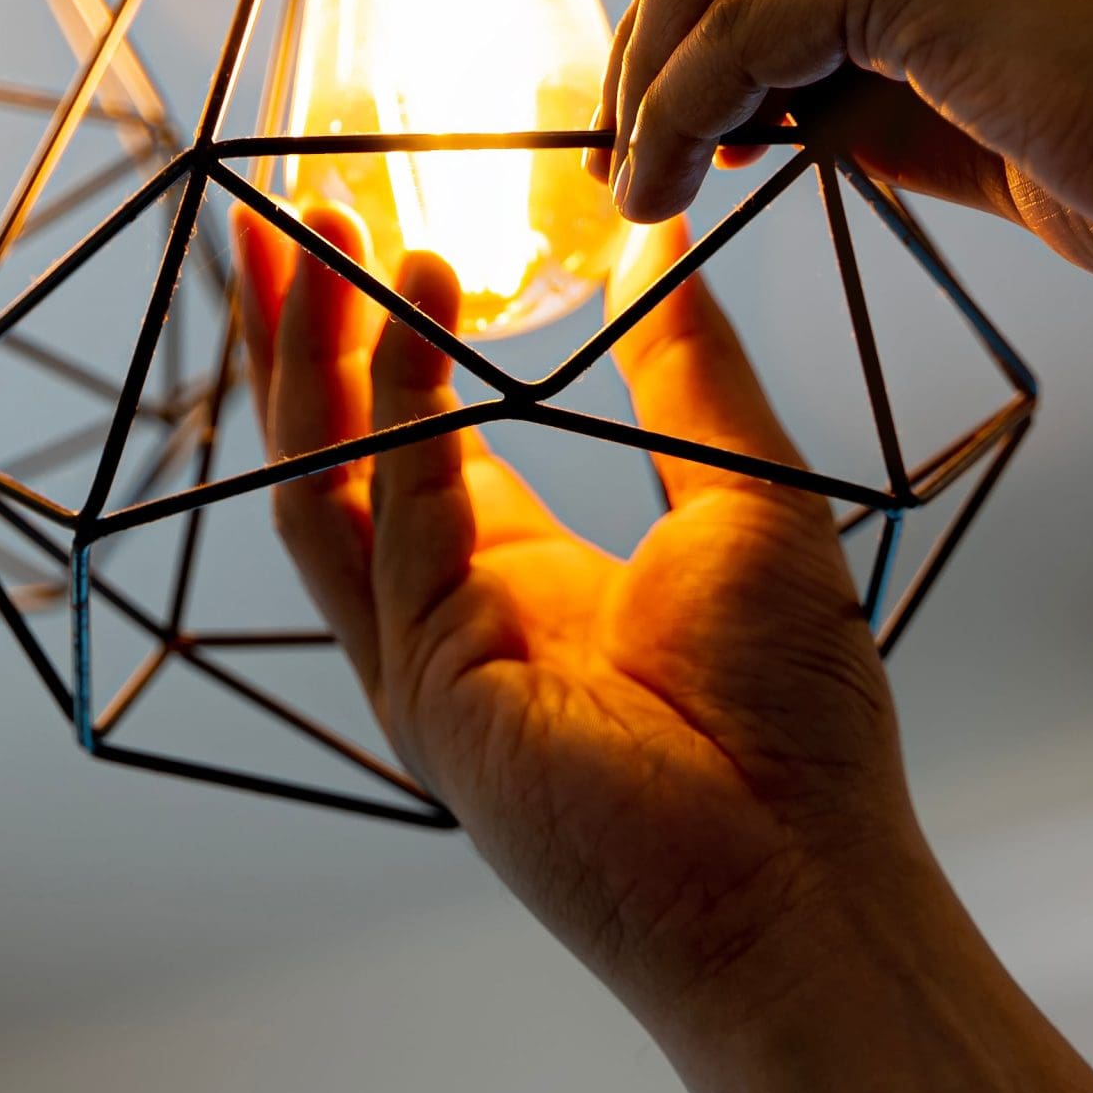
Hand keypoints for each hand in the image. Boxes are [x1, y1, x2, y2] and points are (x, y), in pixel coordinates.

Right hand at [232, 202, 928, 1033]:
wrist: (809, 878)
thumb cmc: (795, 719)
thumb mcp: (748, 495)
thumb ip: (686, 368)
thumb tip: (665, 240)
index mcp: (513, 574)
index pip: (406, 432)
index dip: (375, 330)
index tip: (358, 229)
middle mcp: (447, 609)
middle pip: (332, 448)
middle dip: (299, 329)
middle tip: (283, 214)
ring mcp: (423, 656)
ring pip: (323, 482)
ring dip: (309, 357)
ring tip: (312, 241)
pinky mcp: (428, 689)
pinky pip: (394, 529)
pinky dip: (398, 417)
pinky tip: (416, 322)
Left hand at [598, 0, 1092, 294]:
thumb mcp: (1023, 104)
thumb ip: (897, 93)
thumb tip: (779, 123)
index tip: (693, 91)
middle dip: (668, 10)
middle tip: (631, 124)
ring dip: (658, 59)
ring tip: (633, 169)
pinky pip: (746, 27)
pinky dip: (679, 105)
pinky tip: (661, 179)